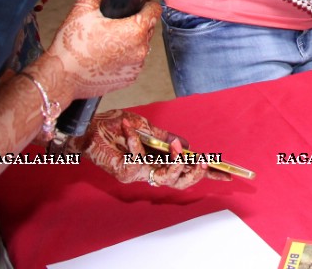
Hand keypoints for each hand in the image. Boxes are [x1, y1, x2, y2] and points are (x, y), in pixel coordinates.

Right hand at [46, 0, 157, 98]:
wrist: (62, 76)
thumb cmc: (72, 45)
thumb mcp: (83, 8)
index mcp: (134, 30)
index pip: (154, 11)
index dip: (144, 5)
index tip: (136, 7)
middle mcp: (140, 49)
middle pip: (148, 28)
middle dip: (135, 24)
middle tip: (114, 26)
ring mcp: (136, 66)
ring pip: (140, 45)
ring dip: (130, 42)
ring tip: (108, 43)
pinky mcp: (130, 77)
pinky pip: (133, 61)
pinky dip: (124, 57)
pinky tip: (107, 56)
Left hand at [74, 110, 227, 188]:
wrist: (84, 128)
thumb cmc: (111, 127)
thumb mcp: (145, 127)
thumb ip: (165, 137)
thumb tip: (187, 145)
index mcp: (156, 161)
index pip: (185, 172)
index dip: (206, 175)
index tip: (227, 174)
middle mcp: (147, 171)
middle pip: (179, 184)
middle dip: (194, 174)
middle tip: (203, 161)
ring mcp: (136, 174)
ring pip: (164, 179)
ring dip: (173, 163)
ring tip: (176, 145)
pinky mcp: (122, 172)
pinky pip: (138, 160)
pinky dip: (135, 142)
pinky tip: (129, 128)